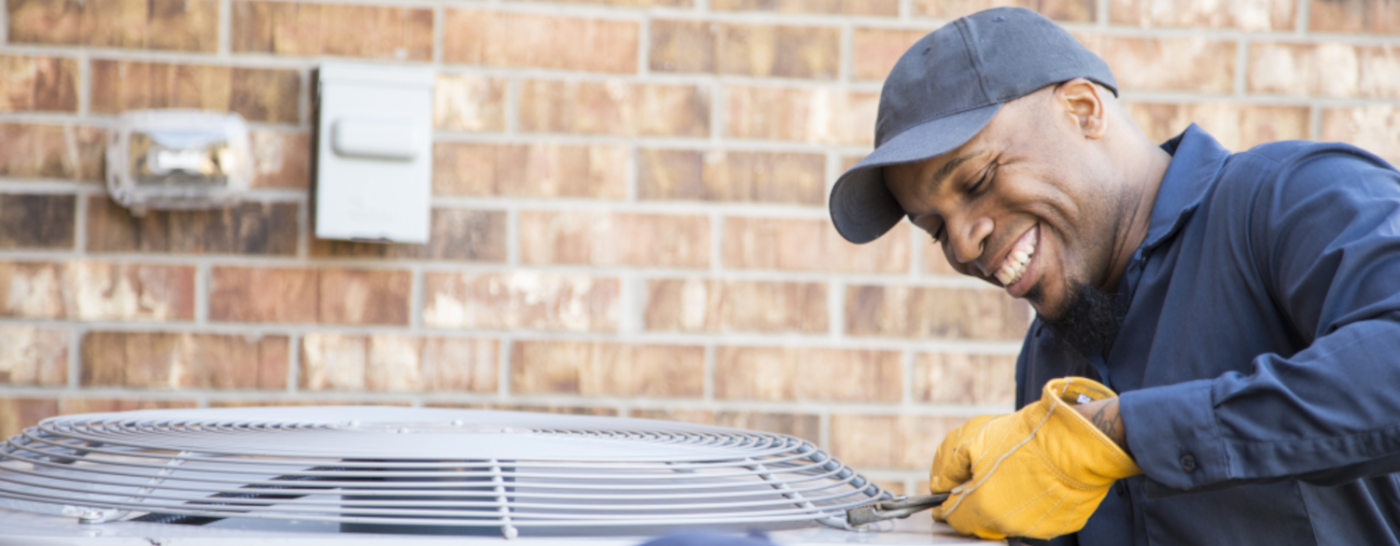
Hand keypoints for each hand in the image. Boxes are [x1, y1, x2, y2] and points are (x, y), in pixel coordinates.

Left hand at [927, 377, 1141, 539]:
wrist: (1076, 442)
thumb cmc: (1025, 440)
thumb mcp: (974, 443)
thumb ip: (951, 469)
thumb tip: (940, 484)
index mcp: (984, 507)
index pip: (955, 518)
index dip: (947, 507)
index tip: (945, 501)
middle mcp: (1008, 524)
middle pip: (982, 523)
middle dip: (976, 506)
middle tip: (981, 483)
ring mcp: (1036, 527)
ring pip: (1010, 521)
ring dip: (1006, 504)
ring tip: (1014, 476)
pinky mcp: (1060, 525)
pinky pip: (1038, 518)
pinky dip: (1033, 504)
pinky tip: (1037, 482)